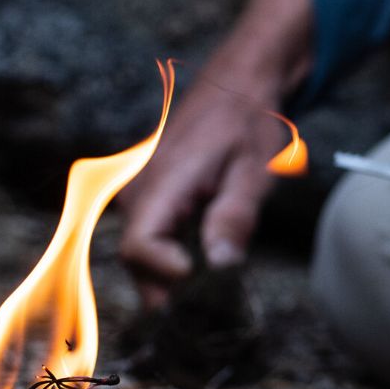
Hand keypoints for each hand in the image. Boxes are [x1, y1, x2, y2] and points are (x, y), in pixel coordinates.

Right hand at [118, 0, 313, 308]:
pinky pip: (150, 236)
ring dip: (168, 277)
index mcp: (161, 181)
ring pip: (140, 251)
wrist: (241, 79)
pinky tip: (202, 266)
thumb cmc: (250, 119)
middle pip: (134, 259)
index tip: (199, 280)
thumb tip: (220, 266)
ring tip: (209, 295)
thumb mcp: (254, 170)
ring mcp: (142, 191)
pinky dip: (170, 258)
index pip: (137, 247)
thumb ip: (234, 217)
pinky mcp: (151, 193)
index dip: (163, 274)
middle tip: (209, 309)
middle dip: (166, 289)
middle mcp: (140, 189)